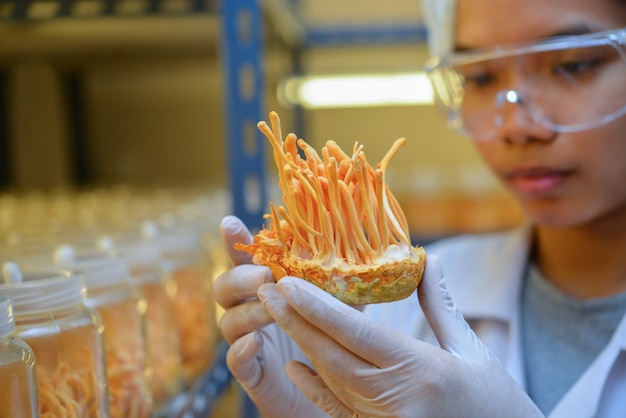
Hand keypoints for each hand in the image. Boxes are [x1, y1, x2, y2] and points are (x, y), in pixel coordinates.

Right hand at [213, 216, 324, 417]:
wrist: (334, 392)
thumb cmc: (332, 338)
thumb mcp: (337, 304)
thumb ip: (333, 280)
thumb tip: (348, 246)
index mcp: (266, 290)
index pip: (244, 261)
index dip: (233, 242)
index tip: (229, 223)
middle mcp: (250, 311)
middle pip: (224, 288)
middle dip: (241, 279)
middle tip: (265, 277)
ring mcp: (247, 342)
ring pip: (229, 321)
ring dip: (249, 312)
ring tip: (272, 311)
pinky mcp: (252, 373)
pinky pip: (235, 360)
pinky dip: (242, 350)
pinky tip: (256, 342)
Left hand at [257, 255, 543, 417]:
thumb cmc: (495, 402)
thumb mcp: (471, 350)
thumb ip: (441, 305)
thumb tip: (428, 259)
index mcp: (422, 372)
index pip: (357, 334)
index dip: (318, 307)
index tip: (287, 281)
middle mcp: (397, 401)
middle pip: (332, 356)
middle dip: (295, 321)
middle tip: (266, 288)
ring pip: (331, 381)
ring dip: (301, 346)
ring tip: (275, 314)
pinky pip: (338, 411)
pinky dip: (316, 388)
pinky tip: (296, 365)